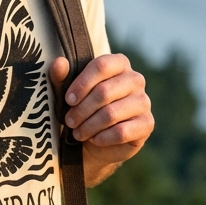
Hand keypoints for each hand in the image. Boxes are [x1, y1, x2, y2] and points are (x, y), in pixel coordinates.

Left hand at [49, 54, 153, 186]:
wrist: (97, 141)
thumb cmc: (84, 110)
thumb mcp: (69, 94)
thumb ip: (61, 77)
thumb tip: (59, 63)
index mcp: (119, 64)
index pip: (101, 66)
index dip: (82, 84)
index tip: (68, 100)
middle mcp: (135, 79)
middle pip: (104, 92)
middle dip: (81, 110)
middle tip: (69, 121)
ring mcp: (143, 101)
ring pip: (111, 114)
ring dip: (89, 126)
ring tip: (78, 133)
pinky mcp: (147, 124)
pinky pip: (121, 132)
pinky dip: (102, 138)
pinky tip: (94, 139)